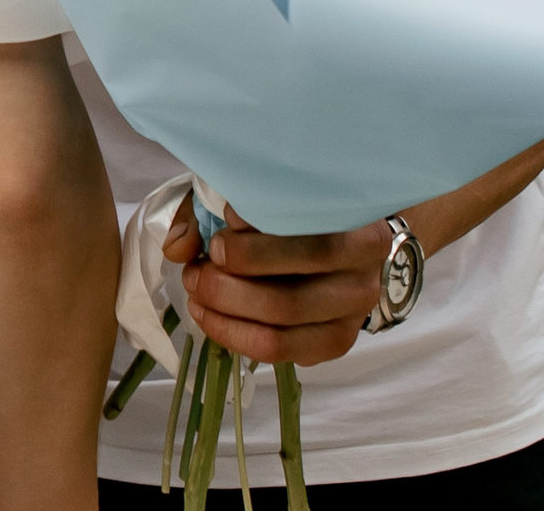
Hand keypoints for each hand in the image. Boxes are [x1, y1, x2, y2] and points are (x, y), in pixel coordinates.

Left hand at [163, 197, 393, 366]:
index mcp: (363, 231)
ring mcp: (352, 317)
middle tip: (196, 269)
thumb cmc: (299, 208)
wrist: (344, 236)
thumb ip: (216, 209)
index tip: (223, 222)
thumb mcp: (264, 192)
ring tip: (196, 290)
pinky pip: (277, 351)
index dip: (257, 241)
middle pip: (288, 297)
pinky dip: (233, 333)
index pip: (311, 244)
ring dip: (225, 311)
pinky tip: (209, 314)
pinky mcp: (335, 343)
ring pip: (280, 327)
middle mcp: (365, 278)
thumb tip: (177, 246)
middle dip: (227, 285)